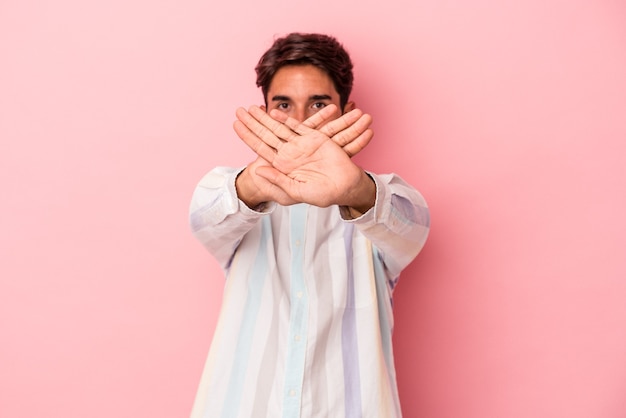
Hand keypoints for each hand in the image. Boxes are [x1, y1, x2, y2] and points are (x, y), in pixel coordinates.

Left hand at [234, 105, 375, 209]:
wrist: (344, 187)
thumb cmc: (321, 194)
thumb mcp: (296, 191)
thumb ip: (278, 179)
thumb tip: (259, 170)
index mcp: (282, 167)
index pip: (260, 148)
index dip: (247, 136)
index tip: (235, 125)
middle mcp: (289, 154)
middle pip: (266, 134)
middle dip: (252, 122)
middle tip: (238, 110)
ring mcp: (300, 145)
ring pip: (279, 128)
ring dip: (265, 118)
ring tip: (252, 107)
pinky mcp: (314, 138)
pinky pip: (298, 126)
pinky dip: (287, 119)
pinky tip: (274, 112)